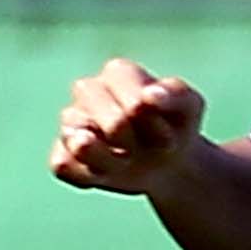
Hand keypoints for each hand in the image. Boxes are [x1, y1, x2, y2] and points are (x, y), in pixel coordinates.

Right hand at [51, 57, 209, 193]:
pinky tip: (105, 173)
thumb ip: (176, 95)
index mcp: (119, 72)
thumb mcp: (189, 107)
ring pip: (81, 145)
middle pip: (114, 124)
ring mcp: (71, 122)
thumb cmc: (176, 125)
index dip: (157, 126)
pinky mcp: (61, 153)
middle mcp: (88, 90)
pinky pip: (62, 165)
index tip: (170, 133)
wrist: (166, 162)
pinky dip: (87, 177)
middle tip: (147, 147)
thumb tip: (149, 95)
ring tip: (127, 161)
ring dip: (113, 163)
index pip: (135, 105)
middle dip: (138, 145)